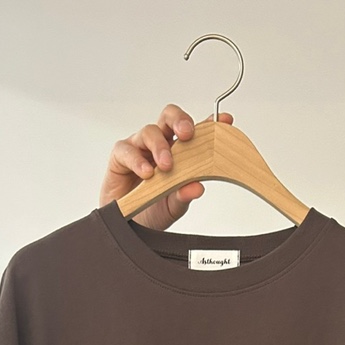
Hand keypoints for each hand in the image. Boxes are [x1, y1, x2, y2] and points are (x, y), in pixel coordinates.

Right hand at [99, 103, 233, 231]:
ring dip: (160, 146)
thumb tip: (197, 187)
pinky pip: (127, 149)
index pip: (195, 132)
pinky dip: (137, 160)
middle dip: (180, 121)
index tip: (224, 121)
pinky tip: (147, 173)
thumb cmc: (152, 211)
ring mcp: (140, 148)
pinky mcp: (120, 157)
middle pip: (169, 117)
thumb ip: (184, 195)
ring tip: (166, 166)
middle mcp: (160, 145)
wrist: (129, 227)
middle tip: (187, 134)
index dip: (209, 124)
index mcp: (178, 152)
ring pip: (150, 131)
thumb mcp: (173, 206)